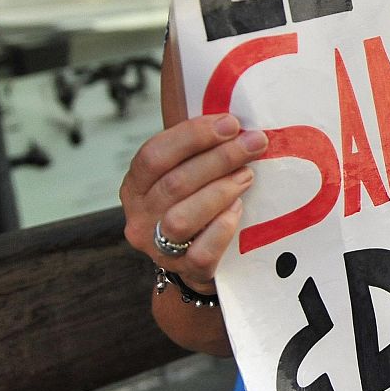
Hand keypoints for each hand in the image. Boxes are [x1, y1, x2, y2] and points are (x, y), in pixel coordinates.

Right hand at [120, 113, 266, 292]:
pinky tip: (237, 210)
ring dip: (220, 191)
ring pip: (181, 218)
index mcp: (136, 186)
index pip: (153, 154)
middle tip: (254, 143)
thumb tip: (234, 119)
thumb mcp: (187, 173)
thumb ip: (198, 149)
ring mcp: (158, 248)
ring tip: (247, 175)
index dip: (192, 135)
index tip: (230, 123)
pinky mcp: (185, 271)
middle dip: (219, 158)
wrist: (198, 261)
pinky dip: (222, 228)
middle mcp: (139, 217)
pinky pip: (201, 252)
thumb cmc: (195, 203)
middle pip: (174, 183)